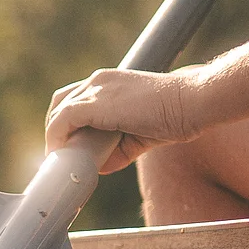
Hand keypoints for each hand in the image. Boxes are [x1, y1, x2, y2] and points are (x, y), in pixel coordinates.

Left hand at [45, 67, 203, 173]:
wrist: (193, 103)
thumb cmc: (175, 117)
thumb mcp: (140, 134)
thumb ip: (118, 149)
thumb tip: (99, 166)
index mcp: (109, 82)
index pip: (75, 98)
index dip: (66, 122)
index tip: (69, 145)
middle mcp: (98, 81)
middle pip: (60, 102)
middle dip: (56, 129)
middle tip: (62, 154)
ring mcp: (96, 89)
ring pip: (58, 112)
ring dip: (56, 137)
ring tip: (62, 159)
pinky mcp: (95, 103)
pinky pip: (62, 121)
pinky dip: (58, 139)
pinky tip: (63, 155)